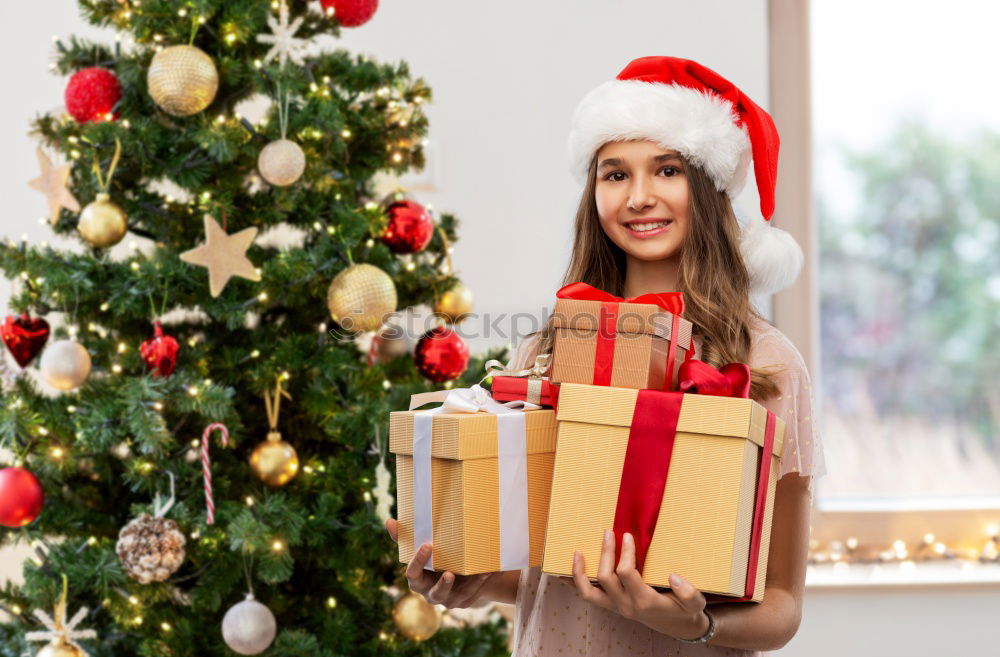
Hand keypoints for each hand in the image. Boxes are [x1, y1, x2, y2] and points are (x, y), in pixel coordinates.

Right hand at [385, 518, 495, 608]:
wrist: (456, 576)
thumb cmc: (434, 560)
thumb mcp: (422, 550)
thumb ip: (405, 539)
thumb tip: (389, 521)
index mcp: (418, 580)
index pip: (412, 574)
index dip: (418, 561)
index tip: (427, 545)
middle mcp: (431, 593)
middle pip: (435, 593)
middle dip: (443, 585)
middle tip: (449, 573)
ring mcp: (449, 600)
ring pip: (459, 595)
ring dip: (472, 584)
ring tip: (479, 572)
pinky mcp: (465, 601)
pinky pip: (474, 593)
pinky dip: (482, 581)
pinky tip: (491, 570)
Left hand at [573, 529, 709, 640]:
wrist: (675, 624)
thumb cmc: (684, 609)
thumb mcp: (695, 602)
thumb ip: (689, 592)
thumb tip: (674, 577)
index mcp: (644, 601)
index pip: (626, 573)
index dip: (624, 552)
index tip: (627, 536)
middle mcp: (625, 606)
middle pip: (606, 577)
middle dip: (606, 552)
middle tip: (608, 532)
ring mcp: (615, 607)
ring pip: (589, 591)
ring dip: (581, 571)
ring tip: (577, 552)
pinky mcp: (609, 605)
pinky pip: (587, 596)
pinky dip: (575, 583)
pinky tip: (565, 572)